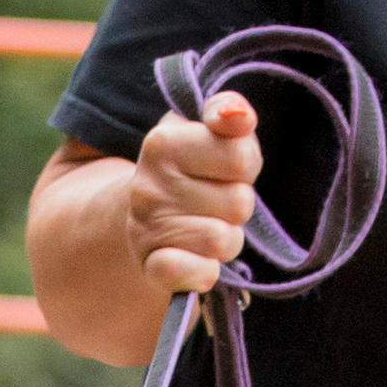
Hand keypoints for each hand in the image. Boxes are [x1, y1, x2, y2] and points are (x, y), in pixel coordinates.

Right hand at [127, 91, 259, 300]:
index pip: (241, 157)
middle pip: (238, 203)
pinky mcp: (151, 268)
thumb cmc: (189, 172)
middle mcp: (148, 186)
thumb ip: (227, 113)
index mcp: (162, 144)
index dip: (245, 166)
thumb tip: (238, 116)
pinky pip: (197, 274)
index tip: (227, 168)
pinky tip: (198, 262)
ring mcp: (146, 229)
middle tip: (215, 203)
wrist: (142, 217)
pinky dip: (205, 272)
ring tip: (206, 228)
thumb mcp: (204, 131)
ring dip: (226, 240)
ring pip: (224, 241)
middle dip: (236, 206)